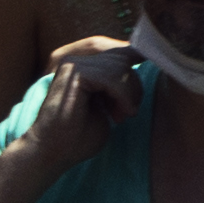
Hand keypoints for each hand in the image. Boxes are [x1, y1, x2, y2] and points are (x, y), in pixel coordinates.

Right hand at [18, 31, 146, 181]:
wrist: (52, 153)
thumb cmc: (78, 136)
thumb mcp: (106, 106)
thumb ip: (118, 84)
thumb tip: (142, 64)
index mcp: (79, 63)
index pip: (115, 48)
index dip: (136, 56)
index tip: (151, 71)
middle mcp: (73, 58)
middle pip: (120, 54)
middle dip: (133, 84)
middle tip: (127, 112)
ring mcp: (71, 63)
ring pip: (119, 65)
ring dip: (129, 93)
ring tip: (121, 116)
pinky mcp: (72, 73)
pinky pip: (111, 77)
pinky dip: (122, 96)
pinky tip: (119, 114)